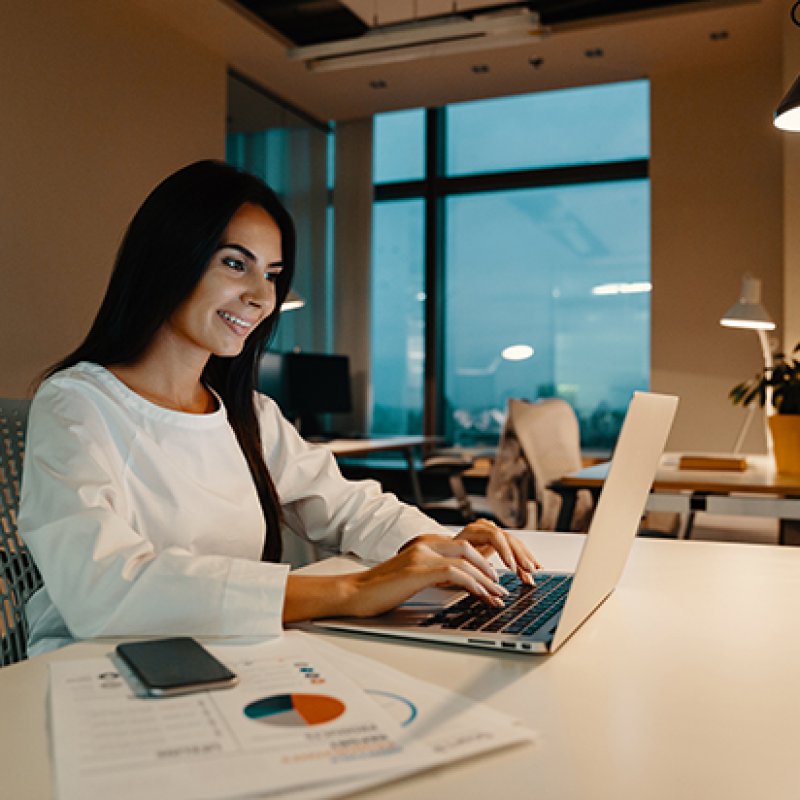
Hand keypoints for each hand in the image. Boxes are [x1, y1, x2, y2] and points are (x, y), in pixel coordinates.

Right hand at [339, 536, 512, 617]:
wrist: (354, 593)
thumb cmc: (381, 590)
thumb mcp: (414, 576)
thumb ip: (435, 572)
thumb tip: (462, 583)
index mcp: (425, 542)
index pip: (464, 544)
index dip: (484, 560)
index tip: (496, 579)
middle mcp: (425, 543)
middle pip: (470, 546)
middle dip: (491, 566)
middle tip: (503, 585)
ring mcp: (421, 554)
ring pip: (467, 558)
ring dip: (487, 578)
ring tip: (499, 595)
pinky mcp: (418, 569)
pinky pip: (455, 572)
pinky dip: (474, 584)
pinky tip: (483, 596)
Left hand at [452, 519, 540, 584]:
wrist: (445, 554)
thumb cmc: (449, 561)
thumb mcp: (459, 570)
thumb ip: (475, 581)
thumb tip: (493, 597)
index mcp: (472, 531)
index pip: (494, 536)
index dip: (504, 552)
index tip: (512, 567)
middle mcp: (484, 528)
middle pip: (507, 539)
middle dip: (520, 557)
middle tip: (529, 571)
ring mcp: (492, 532)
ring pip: (513, 543)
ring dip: (525, 558)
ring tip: (534, 572)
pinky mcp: (497, 540)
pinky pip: (513, 547)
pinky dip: (523, 558)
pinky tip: (533, 566)